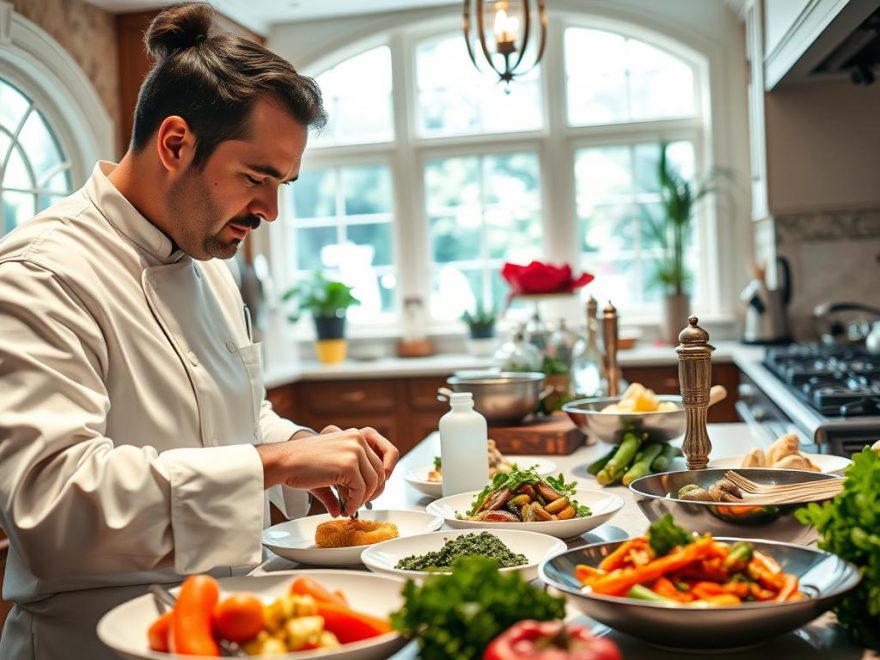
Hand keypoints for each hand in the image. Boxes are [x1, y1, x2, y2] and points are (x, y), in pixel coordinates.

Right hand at [257, 426, 390, 516]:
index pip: (383, 456)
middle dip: (372, 491)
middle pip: (380, 471)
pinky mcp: (349, 464)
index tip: (374, 491)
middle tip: (359, 503)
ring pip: (372, 482)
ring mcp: (355, 450)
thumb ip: (342, 485)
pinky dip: (354, 503)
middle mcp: (357, 439)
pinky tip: (344, 507)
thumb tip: (342, 510)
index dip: (382, 477)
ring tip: (349, 507)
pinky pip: (360, 490)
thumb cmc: (300, 464)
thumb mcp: (329, 470)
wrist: (284, 461)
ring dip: (362, 499)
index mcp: (355, 436)